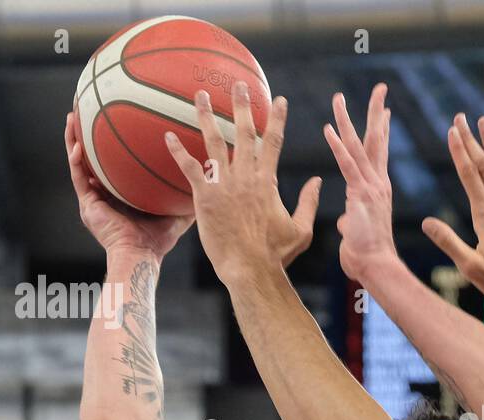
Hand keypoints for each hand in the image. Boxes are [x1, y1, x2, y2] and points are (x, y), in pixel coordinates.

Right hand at [65, 110, 193, 259]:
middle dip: (91, 135)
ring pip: (80, 163)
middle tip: (89, 110)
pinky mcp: (87, 204)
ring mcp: (93, 199)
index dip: (114, 146)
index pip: (116, 165)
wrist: (141, 256)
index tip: (117, 123)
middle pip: (95, 159)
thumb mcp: (175, 213)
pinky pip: (78, 177)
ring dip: (74, 140)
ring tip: (71, 117)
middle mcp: (105, 194)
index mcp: (122, 195)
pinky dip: (75, 159)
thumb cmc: (158, 240)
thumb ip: (188, 196)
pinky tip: (76, 143)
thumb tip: (208, 178)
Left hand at [164, 83, 320, 282]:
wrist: (250, 269)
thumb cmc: (276, 254)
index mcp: (267, 181)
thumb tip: (317, 182)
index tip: (278, 101)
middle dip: (242, 106)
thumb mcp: (301, 228)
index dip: (276, 119)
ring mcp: (224, 184)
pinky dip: (178, 151)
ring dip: (206, 115)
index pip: (273, 142)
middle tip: (239, 85)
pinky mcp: (205, 197)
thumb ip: (308, 202)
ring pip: (214, 141)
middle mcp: (246, 176)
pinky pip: (189, 168)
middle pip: (244, 133)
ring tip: (199, 95)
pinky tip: (167, 136)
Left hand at [322, 83, 396, 282]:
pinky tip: (329, 128)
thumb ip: (353, 222)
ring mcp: (370, 187)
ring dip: (348, 120)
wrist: (377, 268)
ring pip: (359, 146)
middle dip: (377, 113)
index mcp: (377, 190)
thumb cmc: (367, 257)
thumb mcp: (357, 234)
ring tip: (340, 98)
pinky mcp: (360, 194)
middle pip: (376, 141)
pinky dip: (338, 146)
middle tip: (380, 89)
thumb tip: (347, 222)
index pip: (377, 154)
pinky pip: (347, 165)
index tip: (384, 111)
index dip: (380, 131)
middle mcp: (377, 183)